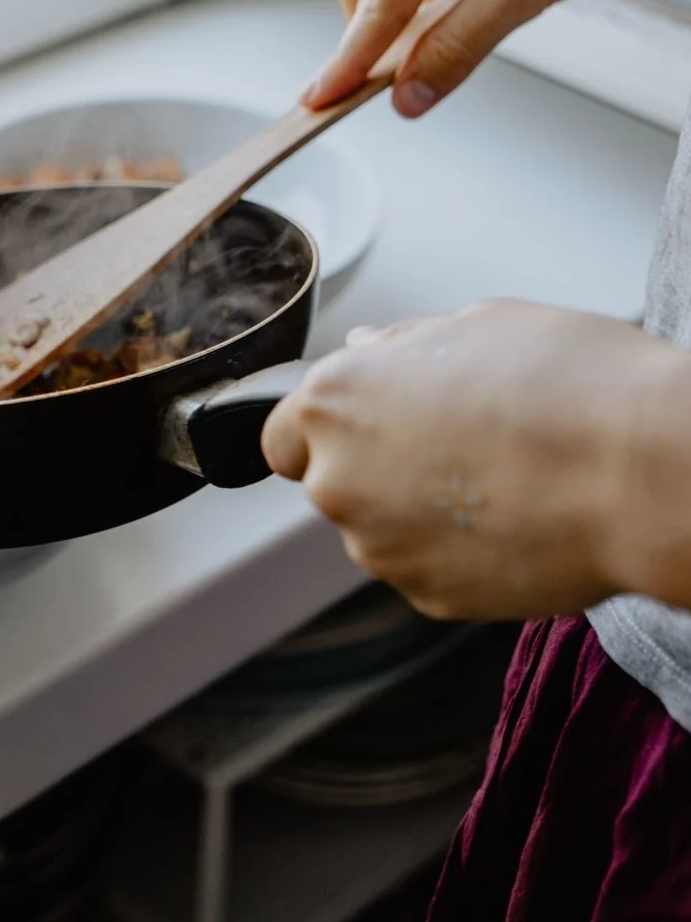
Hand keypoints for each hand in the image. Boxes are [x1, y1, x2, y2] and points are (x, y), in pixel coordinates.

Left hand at [261, 301, 685, 619]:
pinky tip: (515, 518)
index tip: (365, 424)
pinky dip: (457, 552)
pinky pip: (427, 569)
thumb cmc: (569, 384)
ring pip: (380, 530)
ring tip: (500, 479)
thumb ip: (404, 346)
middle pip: (332, 482)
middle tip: (457, 443)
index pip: (281, 434)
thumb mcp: (479, 324)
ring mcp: (380, 548)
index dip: (323, 429)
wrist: (640, 472)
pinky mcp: (428, 597)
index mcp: (336, 401)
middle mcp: (338, 480)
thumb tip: (370, 351)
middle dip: (377, 467)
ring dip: (417, 512)